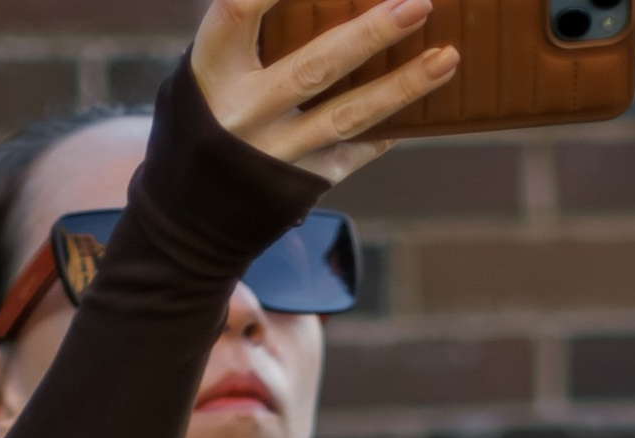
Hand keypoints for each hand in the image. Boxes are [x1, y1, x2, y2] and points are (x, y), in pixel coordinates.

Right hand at [190, 0, 458, 178]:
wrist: (188, 219)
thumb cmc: (204, 119)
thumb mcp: (207, 71)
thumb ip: (245, 31)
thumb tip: (314, 1)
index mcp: (211, 71)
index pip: (240, 10)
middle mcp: (244, 114)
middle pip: (315, 68)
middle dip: (370, 34)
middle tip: (418, 3)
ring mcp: (276, 156)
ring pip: (348, 117)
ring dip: (402, 87)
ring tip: (447, 58)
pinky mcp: (300, 187)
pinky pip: (353, 153)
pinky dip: (387, 130)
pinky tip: (425, 108)